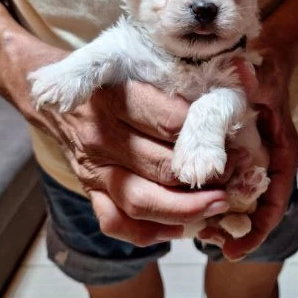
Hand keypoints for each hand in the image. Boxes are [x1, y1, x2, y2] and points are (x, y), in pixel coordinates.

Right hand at [10, 45, 231, 246]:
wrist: (59, 103)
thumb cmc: (110, 82)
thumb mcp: (137, 65)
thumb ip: (178, 80)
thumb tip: (239, 79)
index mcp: (116, 98)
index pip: (172, 123)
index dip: (208, 137)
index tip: (236, 143)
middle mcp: (102, 136)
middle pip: (162, 166)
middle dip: (206, 178)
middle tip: (236, 178)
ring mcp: (94, 169)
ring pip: (141, 200)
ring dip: (186, 209)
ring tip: (218, 206)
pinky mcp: (90, 191)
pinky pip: (116, 222)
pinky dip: (149, 232)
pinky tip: (178, 227)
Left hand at [199, 55, 297, 259]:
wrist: (259, 58)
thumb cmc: (262, 72)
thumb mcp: (257, 83)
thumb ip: (248, 91)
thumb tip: (236, 94)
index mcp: (282, 154)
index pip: (273, 202)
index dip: (256, 230)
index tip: (232, 250)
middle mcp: (266, 163)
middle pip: (255, 208)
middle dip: (234, 228)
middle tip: (207, 241)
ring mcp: (249, 160)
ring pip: (237, 199)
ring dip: (220, 216)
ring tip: (196, 229)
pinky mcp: (232, 154)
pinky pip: (223, 182)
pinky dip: (210, 195)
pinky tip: (188, 201)